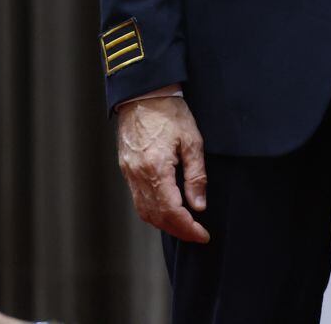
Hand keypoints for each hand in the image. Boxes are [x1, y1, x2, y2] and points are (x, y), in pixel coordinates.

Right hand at [115, 91, 209, 242]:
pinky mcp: (127, 170)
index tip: (203, 235)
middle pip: (156, 217)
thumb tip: (199, 205)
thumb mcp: (192, 141)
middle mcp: (138, 176)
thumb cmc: (170, 113)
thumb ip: (196, 176)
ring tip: (184, 226)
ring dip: (164, 224)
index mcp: (156, 170)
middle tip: (197, 235)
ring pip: (144, 211)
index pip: (171, 211)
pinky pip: (138, 200)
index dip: (188, 228)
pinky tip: (167, 211)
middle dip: (177, 230)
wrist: (144, 95)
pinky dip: (153, 212)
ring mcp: (129, 174)